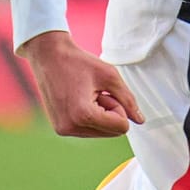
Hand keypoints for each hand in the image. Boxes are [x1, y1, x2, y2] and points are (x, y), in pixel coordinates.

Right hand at [22, 30, 143, 136]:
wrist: (48, 56)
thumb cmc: (79, 62)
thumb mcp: (110, 76)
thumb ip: (128, 99)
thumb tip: (140, 121)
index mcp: (83, 115)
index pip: (121, 127)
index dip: (118, 106)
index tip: (104, 91)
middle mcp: (71, 127)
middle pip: (112, 133)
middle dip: (109, 112)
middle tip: (94, 92)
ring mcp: (63, 130)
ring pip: (101, 133)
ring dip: (99, 114)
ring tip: (85, 94)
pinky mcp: (60, 128)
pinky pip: (88, 130)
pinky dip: (89, 117)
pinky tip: (78, 99)